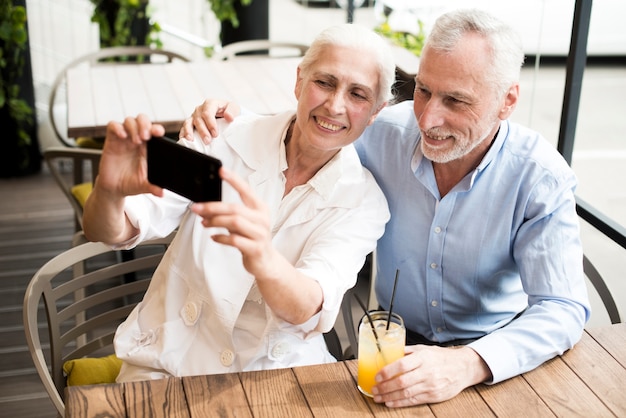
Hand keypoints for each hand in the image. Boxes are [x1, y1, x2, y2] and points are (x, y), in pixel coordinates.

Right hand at [97, 114, 164, 198]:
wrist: (114, 188)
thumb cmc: (130, 183)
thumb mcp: (143, 186)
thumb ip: (153, 187)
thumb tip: (161, 193)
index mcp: (148, 148)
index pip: (154, 130)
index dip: (157, 128)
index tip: (159, 133)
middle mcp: (136, 140)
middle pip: (142, 119)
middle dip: (145, 124)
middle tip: (146, 137)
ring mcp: (123, 139)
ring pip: (129, 120)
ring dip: (134, 127)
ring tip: (136, 141)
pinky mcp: (111, 141)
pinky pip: (112, 125)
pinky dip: (117, 127)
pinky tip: (122, 136)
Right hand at [179, 99, 240, 143]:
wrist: (225, 113)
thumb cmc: (229, 111)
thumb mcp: (234, 108)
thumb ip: (232, 111)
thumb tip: (229, 117)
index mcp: (210, 103)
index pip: (207, 113)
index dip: (210, 124)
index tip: (215, 134)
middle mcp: (200, 109)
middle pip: (198, 119)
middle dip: (202, 131)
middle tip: (207, 141)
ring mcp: (194, 116)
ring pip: (188, 122)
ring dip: (189, 132)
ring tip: (191, 140)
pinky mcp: (191, 122)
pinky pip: (184, 127)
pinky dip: (183, 133)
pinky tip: (184, 139)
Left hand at [190, 167, 275, 277]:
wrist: (266, 262)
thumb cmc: (253, 239)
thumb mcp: (246, 222)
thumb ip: (232, 214)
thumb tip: (207, 207)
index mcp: (260, 208)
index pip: (246, 190)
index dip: (234, 180)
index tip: (221, 171)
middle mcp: (262, 219)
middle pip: (235, 208)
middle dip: (213, 207)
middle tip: (197, 207)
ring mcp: (260, 234)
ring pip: (234, 222)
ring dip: (215, 222)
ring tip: (204, 222)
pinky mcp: (255, 248)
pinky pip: (234, 240)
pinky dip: (221, 238)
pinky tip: (214, 237)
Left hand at [371, 345, 490, 406]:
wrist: (463, 368)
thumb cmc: (441, 357)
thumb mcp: (424, 349)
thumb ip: (406, 352)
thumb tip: (387, 353)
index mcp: (423, 357)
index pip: (402, 365)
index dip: (387, 372)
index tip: (377, 376)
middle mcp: (427, 372)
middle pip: (402, 382)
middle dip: (385, 387)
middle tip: (374, 389)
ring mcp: (431, 385)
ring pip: (406, 393)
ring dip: (389, 397)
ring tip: (378, 397)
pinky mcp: (434, 396)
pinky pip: (414, 401)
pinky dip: (400, 403)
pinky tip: (390, 403)